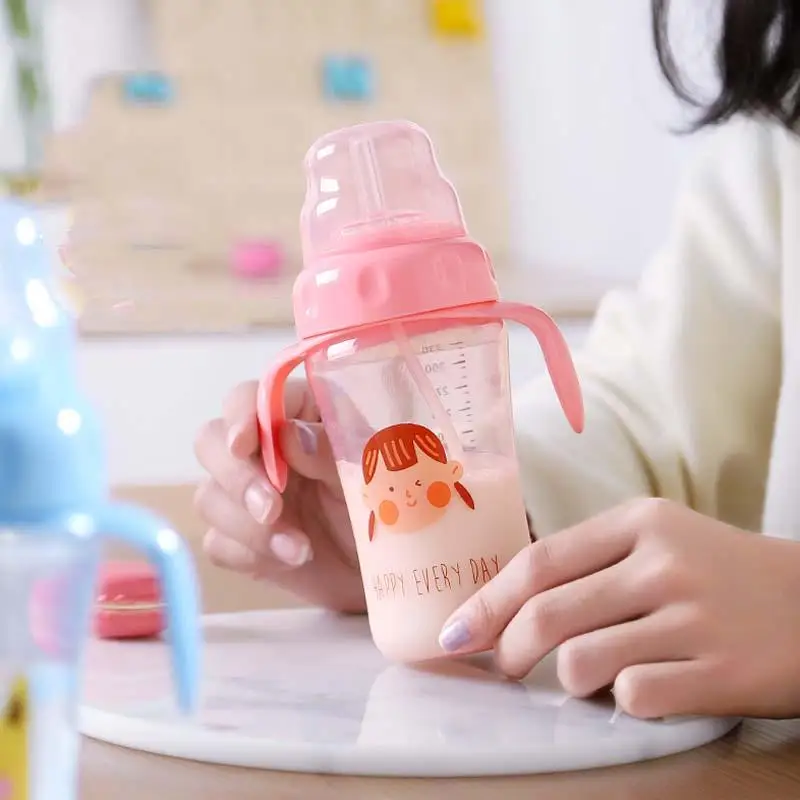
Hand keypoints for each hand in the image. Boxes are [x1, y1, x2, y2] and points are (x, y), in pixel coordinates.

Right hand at [193, 379, 364, 611]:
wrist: (387, 570)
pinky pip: (217, 542)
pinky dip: (250, 555)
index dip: (240, 415)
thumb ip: (330, 450)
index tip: (242, 444)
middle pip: (211, 441)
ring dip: (248, 526)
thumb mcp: (369, 474)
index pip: (250, 397)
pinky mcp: (240, 538)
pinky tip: (290, 561)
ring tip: (299, 549)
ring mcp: (246, 493)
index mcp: (299, 414)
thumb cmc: (385, 508)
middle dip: (235, 477)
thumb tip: (287, 433)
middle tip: (271, 509)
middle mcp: (265, 448)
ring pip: (208, 496)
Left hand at [438, 498, 799, 718]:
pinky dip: (622, 701)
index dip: (486, 601)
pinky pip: (633, 698)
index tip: (454, 633)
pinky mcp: (721, 674)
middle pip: (547, 614)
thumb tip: (506, 602)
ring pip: (581, 662)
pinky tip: (644, 687)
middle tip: (502, 667)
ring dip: (568, 680)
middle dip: (507, 650)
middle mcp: (663, 564)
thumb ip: (590, 561)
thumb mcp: (658, 540)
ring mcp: (693, 619)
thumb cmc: (720, 572)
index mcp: (639, 522)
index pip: (538, 562)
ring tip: (589, 675)